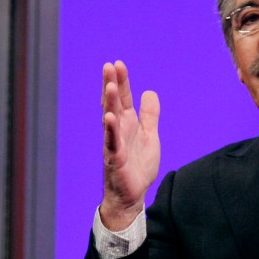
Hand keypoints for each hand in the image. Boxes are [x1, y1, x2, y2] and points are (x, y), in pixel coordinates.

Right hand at [100, 60, 160, 230]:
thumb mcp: (150, 135)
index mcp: (128, 124)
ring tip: (109, 85)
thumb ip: (150, 115)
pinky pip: (112, 142)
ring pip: (110, 119)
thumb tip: (150, 92)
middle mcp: (119, 130)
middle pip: (113, 103)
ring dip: (109, 102)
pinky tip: (109, 117)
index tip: (118, 64)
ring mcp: (115, 143)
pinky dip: (111, 129)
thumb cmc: (138, 165)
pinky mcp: (115, 158)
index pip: (123, 98)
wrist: (133, 194)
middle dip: (111, 85)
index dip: (121, 82)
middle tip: (109, 66)